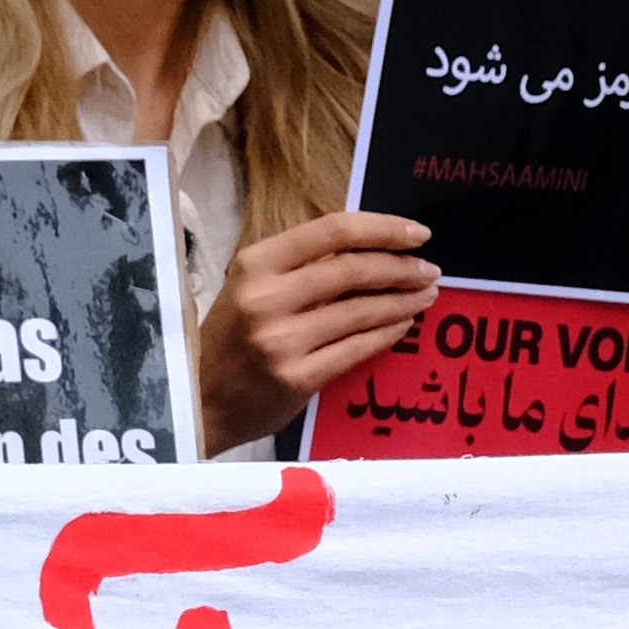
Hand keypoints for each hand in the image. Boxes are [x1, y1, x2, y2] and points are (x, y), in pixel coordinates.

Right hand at [197, 207, 438, 452]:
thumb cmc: (231, 339)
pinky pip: (357, 348)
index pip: (333, 231)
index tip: (418, 233)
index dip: (383, 228)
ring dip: (403, 300)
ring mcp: (282, 341)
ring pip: (361, 311)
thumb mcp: (252, 287)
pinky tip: (403, 325)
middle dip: (402, 267)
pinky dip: (387, 334)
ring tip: (426, 295)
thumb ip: (301, 267)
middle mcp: (267, 298)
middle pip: (353, 269)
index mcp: (255, 264)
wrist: (198, 400)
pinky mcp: (297, 379)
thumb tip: (371, 248)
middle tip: (430, 270)